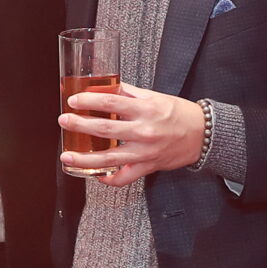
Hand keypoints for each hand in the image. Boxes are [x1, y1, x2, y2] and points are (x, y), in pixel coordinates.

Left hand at [58, 84, 206, 185]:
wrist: (202, 135)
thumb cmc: (179, 113)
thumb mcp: (155, 97)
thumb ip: (129, 93)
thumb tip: (105, 87)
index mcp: (145, 109)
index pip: (111, 102)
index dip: (89, 100)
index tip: (73, 101)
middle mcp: (144, 131)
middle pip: (105, 128)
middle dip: (80, 125)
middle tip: (64, 121)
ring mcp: (144, 152)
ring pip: (109, 158)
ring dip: (84, 158)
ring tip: (66, 156)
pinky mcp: (147, 167)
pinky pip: (124, 178)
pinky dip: (108, 179)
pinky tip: (95, 175)